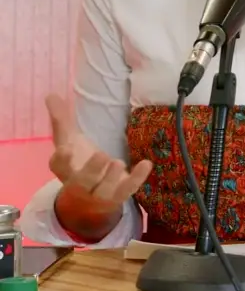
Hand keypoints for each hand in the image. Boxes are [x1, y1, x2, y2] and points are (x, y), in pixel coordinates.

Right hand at [46, 94, 151, 235]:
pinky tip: (146, 163)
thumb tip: (51, 95)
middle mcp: (80, 185)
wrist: (89, 195)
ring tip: (118, 161)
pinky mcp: (118, 196)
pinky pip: (128, 190)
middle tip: (102, 155)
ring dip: (111, 177)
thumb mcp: (69, 140)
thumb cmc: (78, 161)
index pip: (59, 166)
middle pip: (82, 181)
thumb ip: (61, 119)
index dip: (62, 159)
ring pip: (104, 190)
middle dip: (91, 170)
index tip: (66, 148)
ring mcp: (99, 194)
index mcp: (65, 169)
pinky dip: (137, 178)